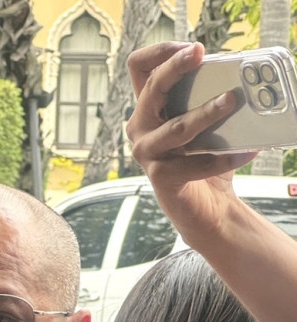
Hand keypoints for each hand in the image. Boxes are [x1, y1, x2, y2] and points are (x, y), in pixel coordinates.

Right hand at [125, 41, 255, 248]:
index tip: (190, 50)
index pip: (138, 69)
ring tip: (232, 101)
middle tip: (199, 53)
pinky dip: (226, 157)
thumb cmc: (203, 159)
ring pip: (177, 126)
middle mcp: (139, 129)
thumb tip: (232, 77)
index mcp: (147, 110)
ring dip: (207, 112)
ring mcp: (147, 153)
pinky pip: (197, 162)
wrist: (205, 207)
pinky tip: (247, 151)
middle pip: (151, 89)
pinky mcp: (161, 177)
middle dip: (175, 67)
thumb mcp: (201, 123)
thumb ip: (203, 99)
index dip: (159, 53)